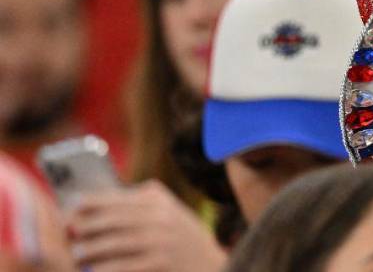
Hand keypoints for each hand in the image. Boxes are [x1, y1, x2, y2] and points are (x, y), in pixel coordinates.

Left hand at [68, 181, 226, 271]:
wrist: (212, 265)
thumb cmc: (183, 240)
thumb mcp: (171, 212)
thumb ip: (144, 203)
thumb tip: (101, 201)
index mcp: (160, 201)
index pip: (119, 198)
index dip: (93, 201)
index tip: (73, 205)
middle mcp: (161, 217)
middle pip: (114, 220)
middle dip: (87, 225)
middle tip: (69, 231)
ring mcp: (162, 240)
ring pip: (116, 242)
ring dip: (92, 249)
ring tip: (77, 253)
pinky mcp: (161, 262)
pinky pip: (125, 265)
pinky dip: (107, 269)